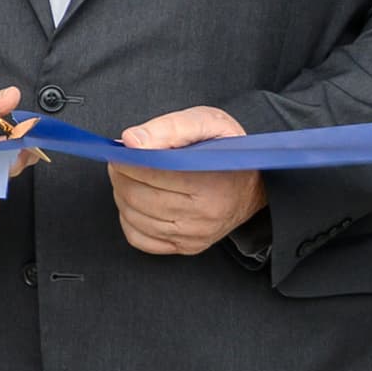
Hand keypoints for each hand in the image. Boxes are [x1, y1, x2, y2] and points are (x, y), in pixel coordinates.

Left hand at [110, 106, 265, 255]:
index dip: (127, 161)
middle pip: (138, 198)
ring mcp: (195, 236)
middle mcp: (204, 216)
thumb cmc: (227, 150)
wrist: (253, 186)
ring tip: (127, 178)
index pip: (152, 174)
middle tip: (119, 162)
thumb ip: (169, 128)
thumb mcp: (207, 123)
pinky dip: (128, 219)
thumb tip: (131, 141)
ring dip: (121, 195)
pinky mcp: (186, 247)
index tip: (120, 151)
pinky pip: (139, 239)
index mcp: (212, 183)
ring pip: (135, 218)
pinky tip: (137, 202)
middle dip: (120, 177)